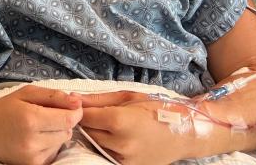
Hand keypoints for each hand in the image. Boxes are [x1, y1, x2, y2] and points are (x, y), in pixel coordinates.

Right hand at [0, 85, 81, 164]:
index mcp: (30, 119)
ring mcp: (32, 157)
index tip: (71, 105)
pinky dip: (50, 145)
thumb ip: (54, 96)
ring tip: (39, 127)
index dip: (75, 111)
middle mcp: (32, 141)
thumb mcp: (27, 93)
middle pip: (68, 131)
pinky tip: (36, 138)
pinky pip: (54, 153)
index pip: (69, 119)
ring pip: (62, 143)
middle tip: (47, 114)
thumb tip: (77, 102)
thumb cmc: (5, 108)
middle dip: (64, 121)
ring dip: (57, 133)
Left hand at [79, 91, 194, 164]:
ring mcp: (124, 160)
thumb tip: (72, 99)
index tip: (83, 105)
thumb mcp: (128, 97)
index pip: (84, 117)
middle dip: (88, 123)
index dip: (81, 110)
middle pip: (87, 132)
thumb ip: (98, 99)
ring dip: (96, 135)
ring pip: (95, 145)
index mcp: (118, 121)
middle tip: (98, 114)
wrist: (183, 134)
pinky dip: (106, 147)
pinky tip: (116, 138)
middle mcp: (119, 144)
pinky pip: (106, 155)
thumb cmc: (156, 109)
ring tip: (109, 127)